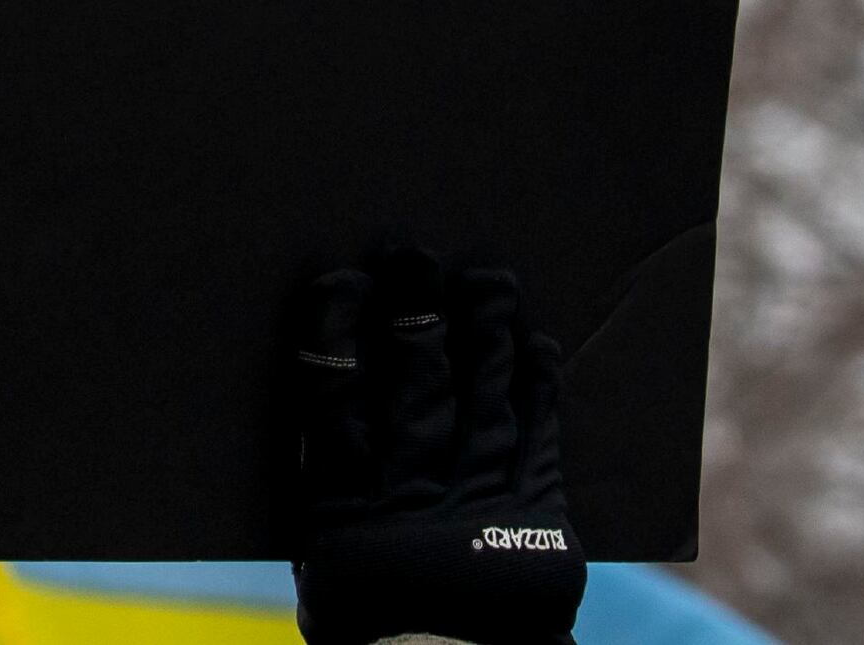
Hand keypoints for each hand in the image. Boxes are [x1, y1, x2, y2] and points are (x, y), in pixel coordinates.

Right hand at [284, 249, 584, 644]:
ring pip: (481, 407)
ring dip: (485, 338)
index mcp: (340, 512)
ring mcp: (478, 513)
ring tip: (489, 280)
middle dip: (416, 316)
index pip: (333, 404)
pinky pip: (540, 447)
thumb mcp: (322, 554)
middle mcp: (409, 506)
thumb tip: (332, 376)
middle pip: (413, 393)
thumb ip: (326, 478)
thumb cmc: (371, 612)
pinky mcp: (537, 526)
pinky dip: (540, 396)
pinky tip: (538, 348)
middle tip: (417, 254)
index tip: (344, 278)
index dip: (338, 335)